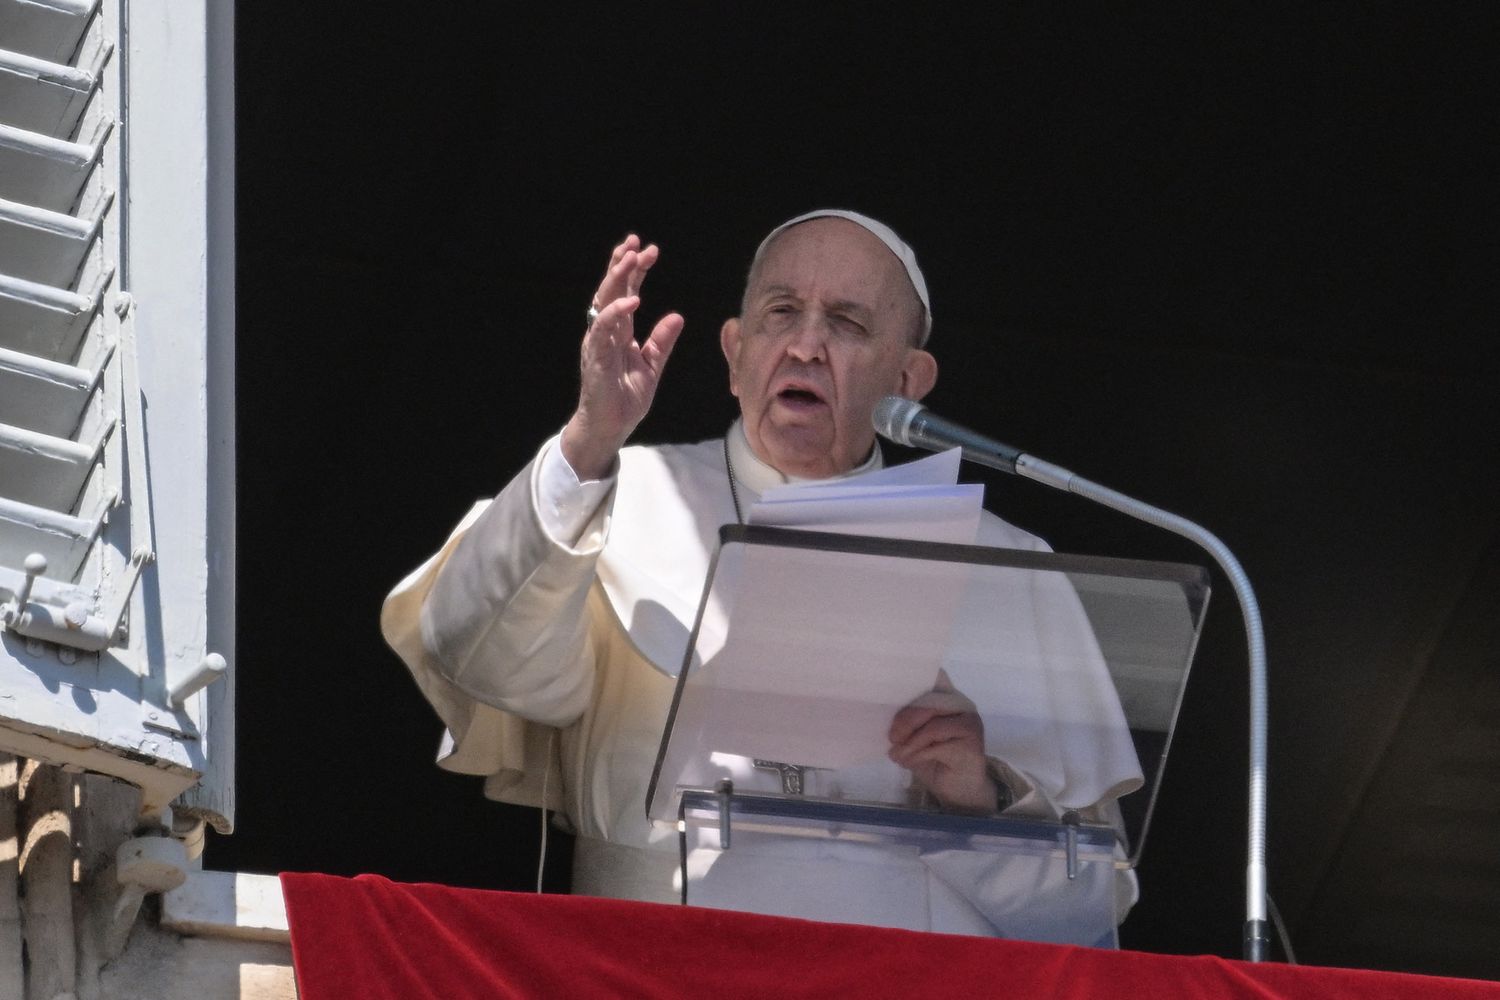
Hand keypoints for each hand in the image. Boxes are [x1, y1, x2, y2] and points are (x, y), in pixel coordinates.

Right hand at [561, 235, 685, 479]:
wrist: (610, 427)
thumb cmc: (625, 398)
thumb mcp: (652, 365)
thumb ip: (662, 341)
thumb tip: (677, 316)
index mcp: (619, 331)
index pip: (626, 293)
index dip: (636, 271)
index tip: (649, 250)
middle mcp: (605, 332)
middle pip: (611, 290)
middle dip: (623, 264)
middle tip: (637, 243)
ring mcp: (598, 342)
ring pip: (604, 301)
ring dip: (617, 278)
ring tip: (631, 258)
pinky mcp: (595, 356)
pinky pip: (602, 328)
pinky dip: (616, 312)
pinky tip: (633, 300)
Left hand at [888, 670, 998, 813]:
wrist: (959, 789)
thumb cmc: (935, 759)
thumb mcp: (915, 737)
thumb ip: (907, 723)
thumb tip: (881, 714)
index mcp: (948, 697)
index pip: (935, 677)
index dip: (916, 676)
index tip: (892, 685)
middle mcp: (963, 706)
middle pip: (929, 703)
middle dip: (905, 720)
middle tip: (892, 738)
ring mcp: (970, 724)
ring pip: (932, 726)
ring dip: (910, 743)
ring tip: (897, 755)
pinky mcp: (972, 746)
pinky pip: (937, 747)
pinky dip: (918, 755)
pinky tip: (908, 762)